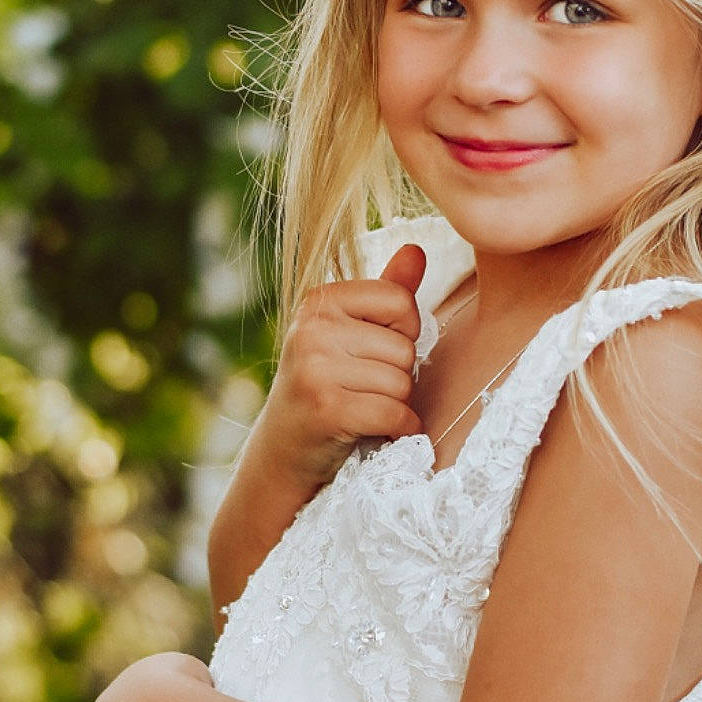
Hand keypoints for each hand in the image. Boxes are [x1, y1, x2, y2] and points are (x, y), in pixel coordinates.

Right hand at [244, 243, 429, 498]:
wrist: (284, 452)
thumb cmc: (326, 386)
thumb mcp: (349, 333)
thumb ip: (386, 292)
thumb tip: (417, 249)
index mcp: (320, 300)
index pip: (400, 301)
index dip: (403, 332)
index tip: (374, 353)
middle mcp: (311, 328)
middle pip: (403, 346)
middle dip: (397, 374)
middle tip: (362, 390)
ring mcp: (314, 368)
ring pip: (402, 381)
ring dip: (395, 404)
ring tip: (362, 409)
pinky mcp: (325, 409)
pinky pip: (394, 413)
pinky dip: (399, 429)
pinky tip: (378, 432)